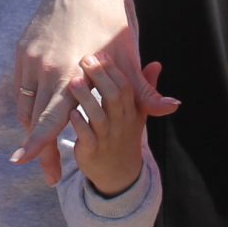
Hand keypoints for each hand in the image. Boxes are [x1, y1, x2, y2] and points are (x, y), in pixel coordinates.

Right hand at [13, 0, 172, 184]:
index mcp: (70, 73)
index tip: (23, 162)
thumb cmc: (108, 20)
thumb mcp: (127, 56)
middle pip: (35, 120)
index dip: (37, 143)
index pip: (49, 118)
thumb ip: (144, 90)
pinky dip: (31, 106)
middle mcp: (45, 69)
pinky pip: (23, 89)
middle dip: (38, 150)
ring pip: (27, 106)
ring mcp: (30, 60)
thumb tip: (171, 109)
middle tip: (51, 175)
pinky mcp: (23, 52)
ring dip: (35, 129)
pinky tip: (42, 116)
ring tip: (46, 147)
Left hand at [69, 55, 155, 197]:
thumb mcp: (137, 112)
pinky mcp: (92, 152)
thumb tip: (157, 64)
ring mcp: (107, 138)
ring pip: (98, 117)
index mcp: (131, 111)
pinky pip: (87, 138)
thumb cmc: (124, 134)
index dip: (114, 71)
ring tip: (73, 81)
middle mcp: (121, 123)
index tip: (102, 52)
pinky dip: (79, 124)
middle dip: (101, 77)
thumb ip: (145, 88)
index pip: (127, 87)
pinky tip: (70, 111)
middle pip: (115, 98)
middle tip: (85, 59)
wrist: (119, 174)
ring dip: (86, 98)